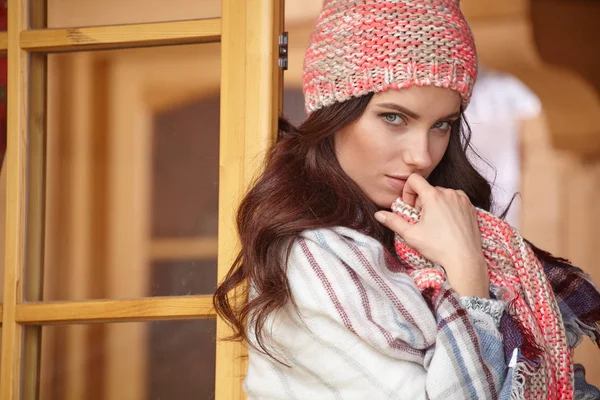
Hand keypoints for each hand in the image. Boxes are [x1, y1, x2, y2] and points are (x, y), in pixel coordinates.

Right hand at [374, 174, 488, 297]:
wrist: (465, 259)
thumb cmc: (438, 247)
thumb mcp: (411, 235)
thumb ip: (393, 221)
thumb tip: (379, 214)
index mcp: (433, 196)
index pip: (414, 179)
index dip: (408, 191)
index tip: (411, 207)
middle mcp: (448, 193)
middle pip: (428, 189)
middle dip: (422, 202)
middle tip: (423, 221)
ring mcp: (461, 199)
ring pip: (442, 194)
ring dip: (435, 204)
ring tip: (436, 224)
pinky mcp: (471, 206)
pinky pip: (455, 200)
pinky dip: (449, 207)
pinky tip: (448, 224)